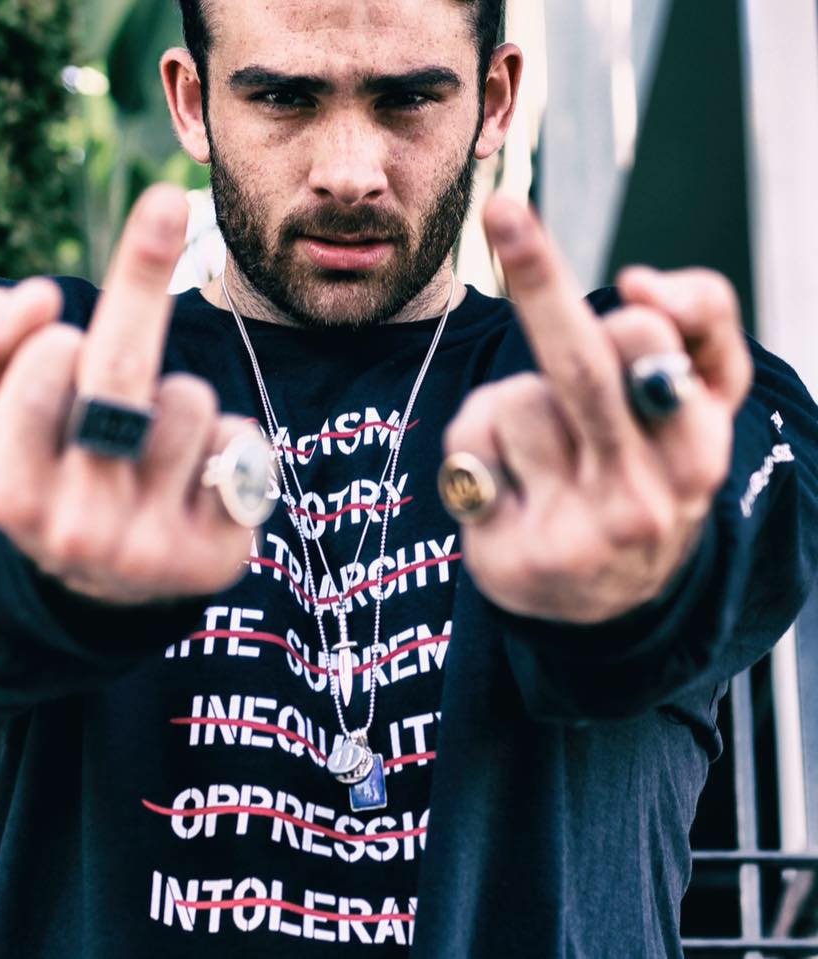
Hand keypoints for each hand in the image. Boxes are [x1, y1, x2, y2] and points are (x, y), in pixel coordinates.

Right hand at [0, 184, 257, 604]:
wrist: (106, 580)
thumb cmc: (49, 464)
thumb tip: (33, 296)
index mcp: (7, 485)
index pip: (35, 372)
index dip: (50, 334)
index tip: (55, 308)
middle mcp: (77, 524)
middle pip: (120, 374)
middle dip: (142, 275)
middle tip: (165, 198)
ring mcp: (152, 545)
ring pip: (189, 401)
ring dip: (180, 396)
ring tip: (156, 443)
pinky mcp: (216, 555)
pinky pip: (240, 444)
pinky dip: (225, 440)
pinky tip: (198, 480)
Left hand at [443, 195, 752, 623]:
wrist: (602, 607)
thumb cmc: (640, 482)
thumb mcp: (691, 415)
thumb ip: (695, 333)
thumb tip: (645, 284)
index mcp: (701, 448)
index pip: (674, 347)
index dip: (653, 300)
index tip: (626, 274)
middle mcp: (650, 494)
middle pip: (586, 362)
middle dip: (539, 276)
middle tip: (506, 210)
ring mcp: (581, 530)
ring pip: (517, 400)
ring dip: (512, 405)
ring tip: (538, 453)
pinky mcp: (517, 553)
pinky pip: (472, 448)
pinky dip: (476, 446)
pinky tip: (503, 488)